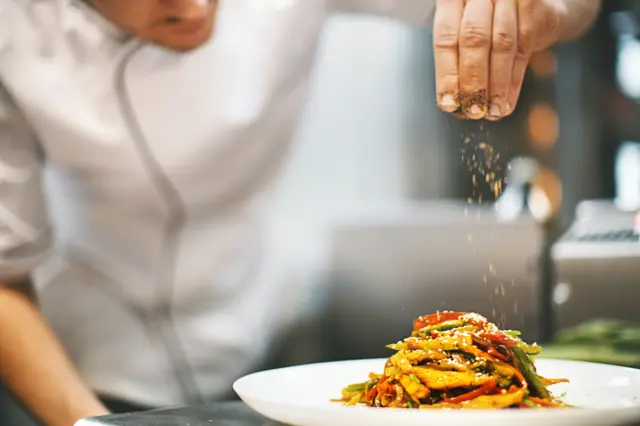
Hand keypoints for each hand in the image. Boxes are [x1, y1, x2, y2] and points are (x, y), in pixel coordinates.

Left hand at [433, 0, 564, 119]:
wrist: (527, 1)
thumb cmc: (484, 21)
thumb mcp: (461, 30)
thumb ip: (455, 58)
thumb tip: (451, 102)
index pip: (445, 39)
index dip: (447, 74)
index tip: (448, 103)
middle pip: (474, 40)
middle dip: (473, 80)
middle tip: (473, 110)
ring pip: (502, 45)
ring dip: (497, 84)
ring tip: (492, 111)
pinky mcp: (531, 3)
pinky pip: (523, 47)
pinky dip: (514, 80)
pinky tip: (506, 101)